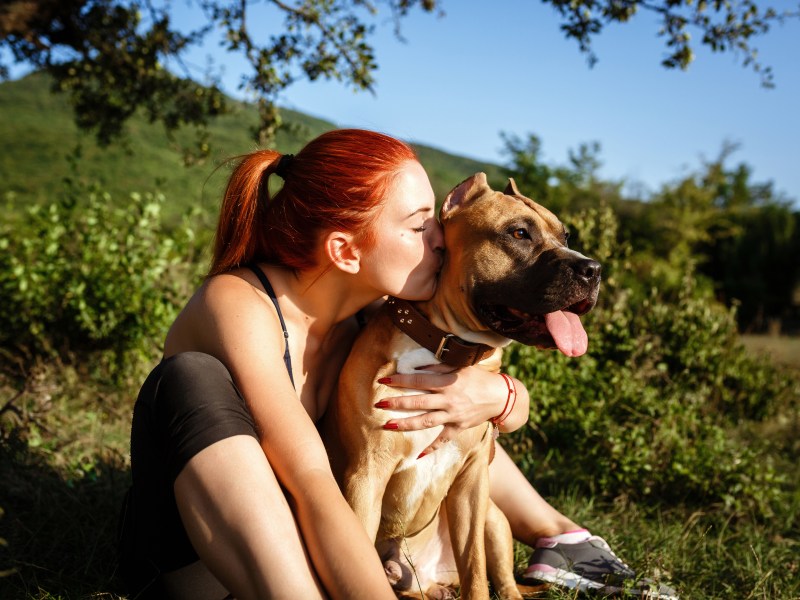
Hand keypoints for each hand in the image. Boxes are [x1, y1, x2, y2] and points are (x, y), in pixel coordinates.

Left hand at [376, 364, 507, 457]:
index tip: (384, 380)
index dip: (401, 380)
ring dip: (406, 424)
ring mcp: (453, 416)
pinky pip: (443, 440)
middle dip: (398, 404)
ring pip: (426, 422)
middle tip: (379, 404)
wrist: (501, 397)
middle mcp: (449, 400)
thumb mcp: (460, 367)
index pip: (419, 381)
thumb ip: (438, 367)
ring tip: (387, 425)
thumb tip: (416, 367)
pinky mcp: (459, 428)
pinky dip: (431, 448)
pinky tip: (418, 456)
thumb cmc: (479, 378)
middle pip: (419, 403)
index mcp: (448, 383)